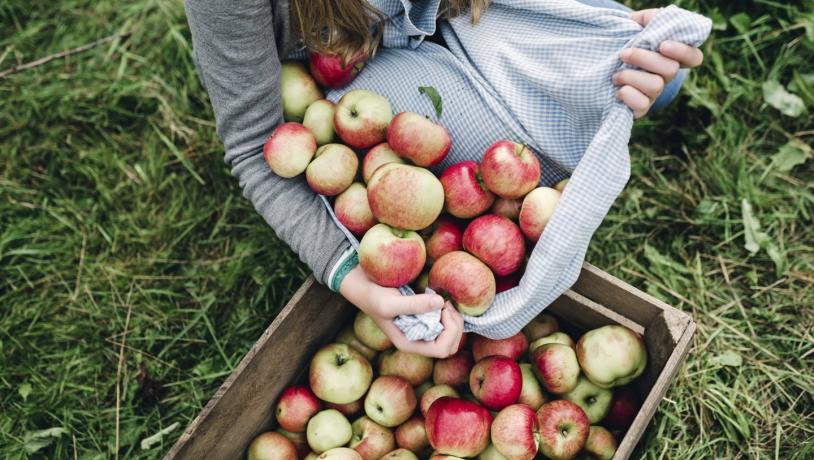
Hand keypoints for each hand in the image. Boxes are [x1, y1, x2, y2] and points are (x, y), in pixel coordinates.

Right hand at [339, 266, 464, 357]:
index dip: (450, 332)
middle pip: (451, 344)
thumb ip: (415, 305)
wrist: (362, 285)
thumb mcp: (390, 303)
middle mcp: (417, 339)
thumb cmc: (373, 297)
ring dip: (453, 318)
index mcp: (410, 343)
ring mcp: (421, 328)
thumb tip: (441, 302)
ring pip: (451, 334)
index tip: (442, 309)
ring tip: (444, 301)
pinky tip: (440, 298)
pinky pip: (445, 321)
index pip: (442, 350)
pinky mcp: (423, 316)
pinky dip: (448, 312)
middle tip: (446, 304)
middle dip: (455, 326)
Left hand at [614, 9, 704, 117]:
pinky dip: (628, 96)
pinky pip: (642, 106)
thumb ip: (650, 19)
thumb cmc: (627, 43)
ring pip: (656, 86)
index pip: (694, 57)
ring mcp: (655, 93)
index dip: (682, 52)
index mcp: (671, 56)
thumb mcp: (637, 26)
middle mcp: (667, 76)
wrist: (604, 65)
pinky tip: (617, 90)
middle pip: (670, 70)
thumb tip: (653, 20)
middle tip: (623, 54)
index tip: (663, 45)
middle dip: (644, 59)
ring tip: (615, 74)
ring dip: (631, 77)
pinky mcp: (641, 107)